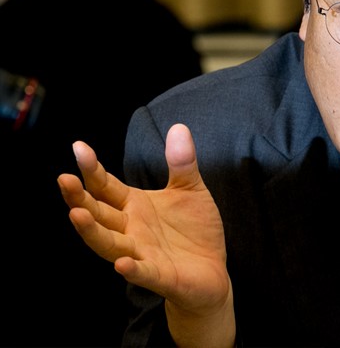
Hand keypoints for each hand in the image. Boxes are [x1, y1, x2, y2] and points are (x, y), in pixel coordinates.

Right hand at [58, 123, 234, 346]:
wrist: (213, 271)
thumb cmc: (194, 230)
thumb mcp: (191, 190)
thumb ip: (182, 162)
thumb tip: (178, 127)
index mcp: (134, 206)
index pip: (105, 186)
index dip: (91, 169)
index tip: (78, 147)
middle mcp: (130, 230)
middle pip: (98, 213)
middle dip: (79, 198)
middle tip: (63, 179)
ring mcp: (142, 254)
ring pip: (109, 244)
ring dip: (92, 232)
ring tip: (76, 214)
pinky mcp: (160, 276)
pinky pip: (143, 273)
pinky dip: (132, 269)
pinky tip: (122, 263)